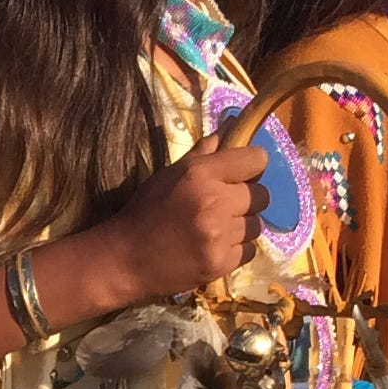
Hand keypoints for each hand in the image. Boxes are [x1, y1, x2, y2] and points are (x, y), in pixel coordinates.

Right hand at [65, 140, 271, 310]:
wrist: (125, 260)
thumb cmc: (145, 212)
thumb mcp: (169, 175)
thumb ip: (203, 152)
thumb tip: (231, 125)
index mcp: (200, 174)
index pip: (256, 160)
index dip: (252, 167)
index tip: (241, 176)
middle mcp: (214, 201)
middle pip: (262, 196)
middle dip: (247, 201)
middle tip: (225, 208)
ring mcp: (218, 235)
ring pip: (256, 225)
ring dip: (240, 228)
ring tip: (216, 231)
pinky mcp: (220, 263)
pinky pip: (250, 251)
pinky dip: (236, 251)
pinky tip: (213, 248)